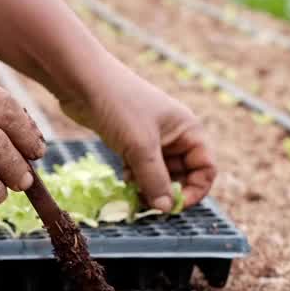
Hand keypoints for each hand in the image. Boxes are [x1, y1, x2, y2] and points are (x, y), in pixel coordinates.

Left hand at [58, 64, 215, 210]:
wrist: (84, 81)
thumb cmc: (119, 107)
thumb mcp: (141, 147)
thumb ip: (155, 180)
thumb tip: (166, 209)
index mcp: (188, 130)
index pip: (205, 168)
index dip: (195, 190)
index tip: (174, 207)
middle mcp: (175, 134)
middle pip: (183, 173)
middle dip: (168, 191)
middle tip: (148, 205)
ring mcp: (152, 137)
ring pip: (159, 172)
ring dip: (149, 187)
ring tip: (134, 194)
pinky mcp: (130, 140)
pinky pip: (141, 167)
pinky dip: (135, 177)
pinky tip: (124, 179)